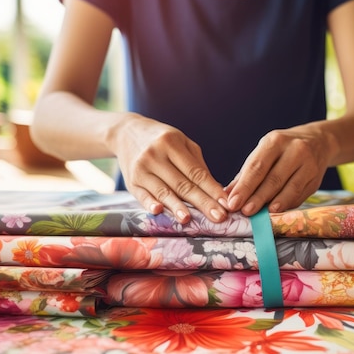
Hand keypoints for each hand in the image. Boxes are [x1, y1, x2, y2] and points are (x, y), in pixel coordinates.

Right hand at [114, 114, 228, 223]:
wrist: (127, 133)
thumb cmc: (162, 140)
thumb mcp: (181, 143)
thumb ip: (197, 165)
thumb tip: (216, 191)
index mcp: (171, 143)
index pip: (195, 172)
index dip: (212, 189)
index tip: (226, 203)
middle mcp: (155, 155)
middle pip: (182, 184)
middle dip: (202, 202)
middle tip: (219, 217)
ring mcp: (141, 169)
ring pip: (163, 191)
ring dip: (177, 207)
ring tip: (189, 220)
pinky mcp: (131, 181)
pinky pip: (142, 195)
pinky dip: (150, 203)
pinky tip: (158, 211)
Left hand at [225, 122, 333, 215]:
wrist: (318, 142)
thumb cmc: (282, 149)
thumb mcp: (264, 152)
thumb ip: (246, 173)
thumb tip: (228, 195)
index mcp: (275, 141)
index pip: (257, 167)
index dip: (244, 187)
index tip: (233, 202)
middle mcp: (294, 150)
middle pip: (274, 179)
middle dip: (258, 198)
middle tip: (245, 212)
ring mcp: (309, 165)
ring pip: (290, 188)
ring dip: (275, 204)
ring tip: (263, 215)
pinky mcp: (316, 179)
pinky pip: (300, 195)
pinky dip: (287, 205)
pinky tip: (277, 213)